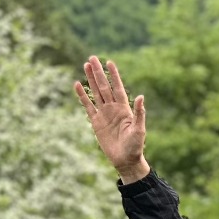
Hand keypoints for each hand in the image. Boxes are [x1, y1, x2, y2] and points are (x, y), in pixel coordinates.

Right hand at [74, 56, 148, 182]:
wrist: (125, 160)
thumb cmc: (135, 146)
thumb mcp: (139, 130)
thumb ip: (139, 113)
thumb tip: (141, 96)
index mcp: (125, 109)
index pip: (118, 88)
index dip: (114, 75)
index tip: (109, 62)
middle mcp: (113, 108)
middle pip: (104, 86)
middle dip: (98, 72)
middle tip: (92, 58)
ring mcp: (104, 114)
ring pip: (96, 93)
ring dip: (91, 80)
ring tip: (85, 65)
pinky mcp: (95, 122)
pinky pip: (88, 106)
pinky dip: (82, 96)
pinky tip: (77, 85)